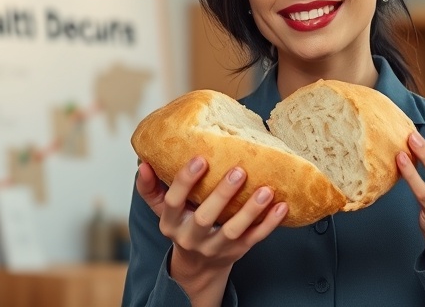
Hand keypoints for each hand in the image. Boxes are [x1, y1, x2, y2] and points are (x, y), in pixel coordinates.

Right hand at [136, 158, 286, 301]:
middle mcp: (191, 237)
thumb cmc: (182, 225)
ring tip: (265, 190)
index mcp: (170, 223)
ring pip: (233, 231)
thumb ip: (151, 188)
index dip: (185, 181)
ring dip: (250, 211)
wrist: (198, 266)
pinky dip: (270, 223)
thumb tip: (143, 162)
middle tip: (238, 170)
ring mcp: (216, 247)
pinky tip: (281, 206)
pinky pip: (255, 238)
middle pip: (204, 218)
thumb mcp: (163, 210)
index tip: (200, 158)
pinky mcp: (238, 251)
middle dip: (221, 195)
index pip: (173, 202)